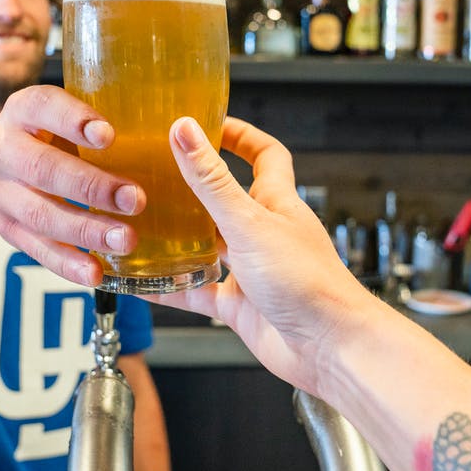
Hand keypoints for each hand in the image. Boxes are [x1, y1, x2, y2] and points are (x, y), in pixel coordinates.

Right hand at [0, 85, 144, 285]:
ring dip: (86, 230)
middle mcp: (0, 149)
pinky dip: (68, 263)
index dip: (73, 120)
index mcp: (23, 110)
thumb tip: (185, 129)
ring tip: (126, 239)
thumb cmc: (57, 137)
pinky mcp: (5, 228)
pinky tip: (96, 272)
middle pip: (42, 168)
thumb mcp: (72, 117)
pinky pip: (36, 249)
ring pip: (40, 214)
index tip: (109, 135)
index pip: (42, 106)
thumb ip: (110, 120)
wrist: (5, 168)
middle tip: (135, 199)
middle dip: (91, 186)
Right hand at [150, 117, 381, 397]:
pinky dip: (170, 286)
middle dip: (194, 185)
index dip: (240, 135)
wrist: (329, 348)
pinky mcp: (238, 305)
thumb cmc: (308, 283)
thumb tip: (185, 129)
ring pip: (207, 245)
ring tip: (140, 221)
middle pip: (226, 198)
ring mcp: (250, 269)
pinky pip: (196, 292)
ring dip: (177, 236)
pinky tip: (143, 282)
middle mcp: (263, 232)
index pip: (264, 155)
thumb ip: (212, 180)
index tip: (209, 122)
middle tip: (158, 171)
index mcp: (276, 202)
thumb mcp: (249, 222)